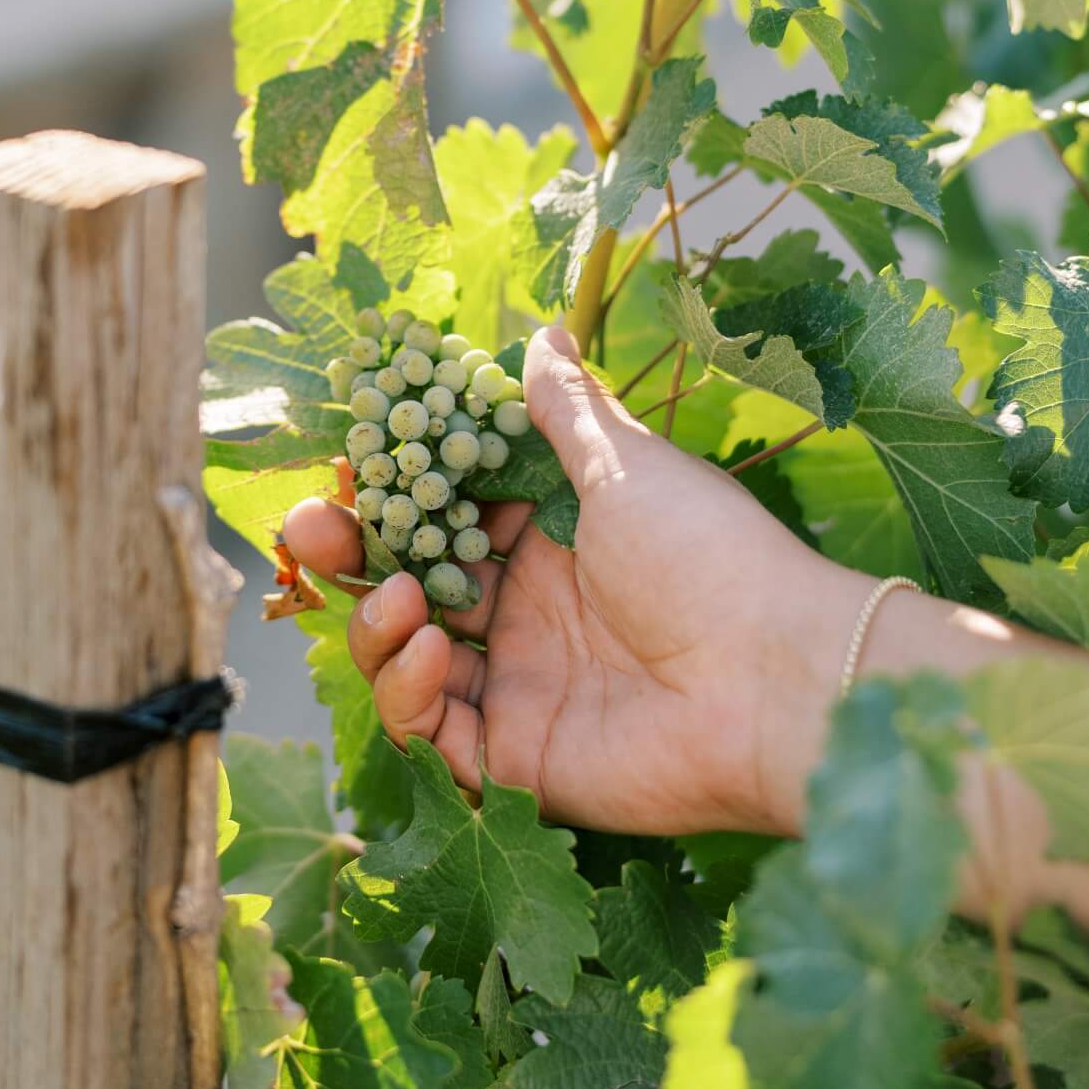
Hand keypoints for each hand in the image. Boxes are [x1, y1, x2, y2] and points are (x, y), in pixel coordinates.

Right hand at [285, 323, 1088, 944]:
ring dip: (379, 625)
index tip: (349, 465)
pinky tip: (431, 652)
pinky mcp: (519, 759)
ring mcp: (521, 688)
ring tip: (396, 600)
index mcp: (551, 540)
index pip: (444, 515)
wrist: (777, 679)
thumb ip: (567, 410)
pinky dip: (413, 693)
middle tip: (312, 532)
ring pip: (408, 659)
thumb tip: (544, 329)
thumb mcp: (628, 467)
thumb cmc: (710, 556)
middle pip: (409, 586)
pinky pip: (436, 732)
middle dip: (353, 559)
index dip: (390, 493)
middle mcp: (529, 615)